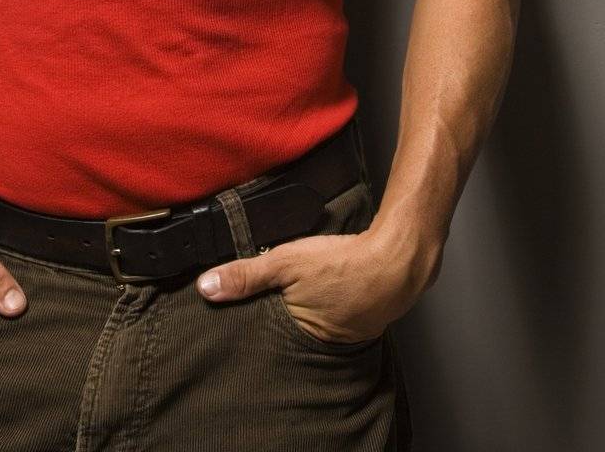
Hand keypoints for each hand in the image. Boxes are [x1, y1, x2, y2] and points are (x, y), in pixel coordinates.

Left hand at [196, 222, 427, 344]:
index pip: (262, 335)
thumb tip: (206, 288)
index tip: (233, 314)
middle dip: (275, 318)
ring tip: (296, 293)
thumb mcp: (286, 263)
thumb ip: (246, 275)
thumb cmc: (343, 265)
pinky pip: (333, 314)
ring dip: (302, 309)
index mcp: (298, 337)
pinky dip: (325, 303)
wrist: (398, 260)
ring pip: (310, 323)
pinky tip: (325, 288)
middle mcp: (320, 344)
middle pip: (286, 331)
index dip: (248, 322)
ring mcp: (343, 335)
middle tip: (266, 299)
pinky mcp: (360, 320)